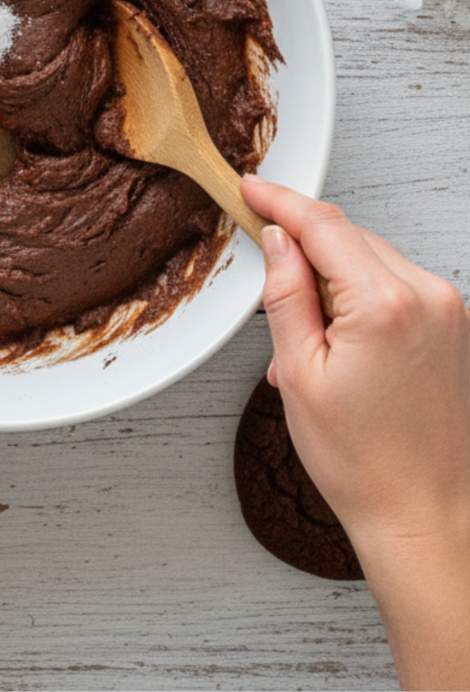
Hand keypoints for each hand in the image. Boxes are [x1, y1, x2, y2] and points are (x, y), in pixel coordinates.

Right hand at [242, 175, 469, 689]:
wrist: (425, 514)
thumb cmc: (363, 459)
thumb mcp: (300, 372)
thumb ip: (286, 294)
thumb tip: (277, 243)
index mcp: (386, 304)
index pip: (323, 226)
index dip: (280, 201)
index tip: (251, 188)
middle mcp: (428, 297)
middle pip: (348, 237)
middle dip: (301, 243)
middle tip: (260, 263)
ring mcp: (447, 311)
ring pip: (370, 259)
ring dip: (328, 276)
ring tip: (300, 337)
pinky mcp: (453, 327)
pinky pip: (393, 286)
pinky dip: (357, 296)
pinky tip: (333, 339)